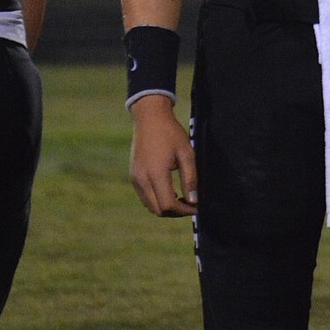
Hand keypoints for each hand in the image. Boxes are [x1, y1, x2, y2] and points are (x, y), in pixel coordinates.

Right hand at [129, 94, 197, 216]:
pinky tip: (169, 190)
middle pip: (158, 210)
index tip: (196, 207)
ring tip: (181, 197)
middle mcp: (142, 179)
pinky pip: (144, 197)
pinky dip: (157, 200)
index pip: (168, 205)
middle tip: (190, 204)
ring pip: (150, 206)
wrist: (150, 118)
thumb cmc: (171, 133)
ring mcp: (135, 178)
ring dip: (165, 207)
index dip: (184, 211)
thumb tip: (194, 201)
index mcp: (156, 173)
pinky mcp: (133, 176)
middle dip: (175, 212)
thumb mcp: (186, 153)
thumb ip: (190, 179)